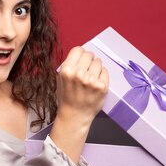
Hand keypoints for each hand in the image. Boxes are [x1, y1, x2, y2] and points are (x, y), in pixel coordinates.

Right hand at [50, 47, 108, 162]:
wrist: (74, 115)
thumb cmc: (67, 97)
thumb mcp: (61, 79)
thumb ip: (69, 65)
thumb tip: (80, 53)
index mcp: (67, 70)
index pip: (78, 50)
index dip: (80, 54)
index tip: (82, 60)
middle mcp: (79, 74)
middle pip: (89, 55)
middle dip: (89, 60)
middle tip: (88, 69)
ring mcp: (91, 80)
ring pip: (98, 62)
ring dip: (96, 67)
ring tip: (92, 77)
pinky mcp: (102, 86)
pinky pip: (105, 71)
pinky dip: (102, 75)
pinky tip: (96, 82)